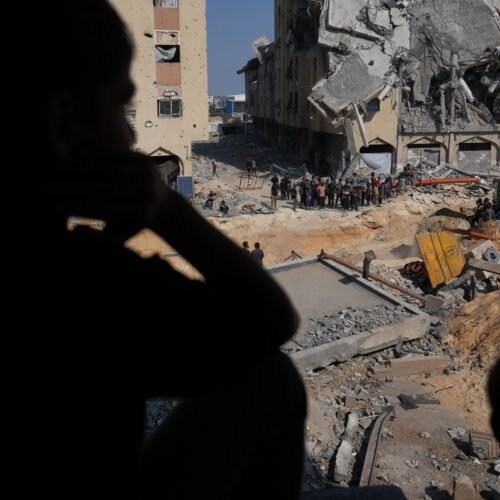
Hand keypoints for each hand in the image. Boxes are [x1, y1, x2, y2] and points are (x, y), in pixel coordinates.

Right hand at [44, 151, 168, 238]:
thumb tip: (73, 229)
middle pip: (105, 189)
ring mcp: (148, 175)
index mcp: (141, 214)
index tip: (57, 205)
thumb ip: (96, 237)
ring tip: (58, 170)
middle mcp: (147, 193)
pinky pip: (116, 155)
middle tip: (50, 188)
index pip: (104, 208)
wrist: (164, 205)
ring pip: (109, 169)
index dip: (79, 206)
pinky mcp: (145, 160)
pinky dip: (94, 155)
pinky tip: (74, 156)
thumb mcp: (118, 236)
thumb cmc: (133, 223)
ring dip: (81, 168)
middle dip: (75, 188)